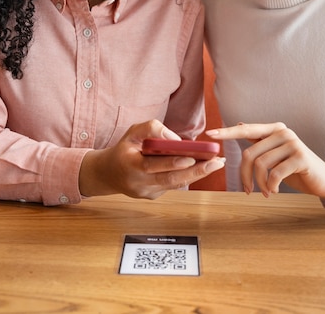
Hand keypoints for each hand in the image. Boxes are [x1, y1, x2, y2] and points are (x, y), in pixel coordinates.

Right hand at [79, 119, 225, 199]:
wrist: (108, 173)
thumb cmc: (123, 149)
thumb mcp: (132, 132)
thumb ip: (152, 129)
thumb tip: (176, 139)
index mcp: (131, 167)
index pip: (153, 166)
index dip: (172, 163)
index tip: (191, 158)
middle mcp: (139, 184)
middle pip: (170, 180)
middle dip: (196, 172)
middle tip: (216, 162)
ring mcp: (147, 193)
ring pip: (175, 184)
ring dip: (198, 175)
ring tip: (216, 164)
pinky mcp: (153, 196)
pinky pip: (172, 185)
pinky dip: (188, 176)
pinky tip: (203, 167)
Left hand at [206, 122, 324, 200]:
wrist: (321, 180)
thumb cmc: (294, 167)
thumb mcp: (275, 153)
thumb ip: (259, 141)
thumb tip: (239, 124)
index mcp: (274, 129)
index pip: (246, 129)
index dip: (227, 132)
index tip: (210, 134)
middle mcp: (283, 132)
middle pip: (250, 153)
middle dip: (245, 175)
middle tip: (248, 190)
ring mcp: (293, 143)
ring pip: (261, 165)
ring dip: (259, 184)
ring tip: (265, 192)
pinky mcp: (301, 157)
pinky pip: (275, 174)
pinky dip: (271, 186)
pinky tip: (274, 191)